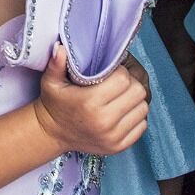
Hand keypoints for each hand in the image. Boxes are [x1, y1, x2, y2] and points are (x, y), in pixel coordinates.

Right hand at [34, 45, 148, 155]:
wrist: (52, 134)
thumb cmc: (55, 104)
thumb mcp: (51, 82)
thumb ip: (56, 64)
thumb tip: (61, 48)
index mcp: (90, 102)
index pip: (124, 80)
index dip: (121, 72)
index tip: (112, 72)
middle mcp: (104, 121)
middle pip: (138, 93)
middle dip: (131, 84)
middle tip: (120, 83)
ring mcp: (113, 136)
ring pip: (143, 109)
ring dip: (135, 100)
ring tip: (122, 97)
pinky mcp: (118, 147)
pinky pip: (142, 126)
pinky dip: (136, 117)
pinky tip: (123, 112)